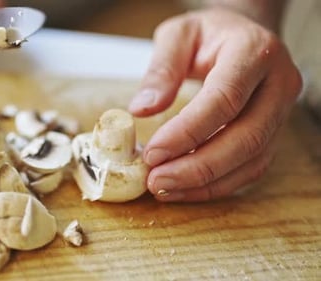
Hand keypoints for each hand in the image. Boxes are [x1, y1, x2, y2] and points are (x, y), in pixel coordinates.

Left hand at [128, 8, 301, 201]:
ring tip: (164, 188)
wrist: (242, 36)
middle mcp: (278, 84)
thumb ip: (161, 69)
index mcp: (254, 52)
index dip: (187, 132)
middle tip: (156, 180)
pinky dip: (217, 185)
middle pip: (245, 138)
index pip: (224, 99)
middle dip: (197, 168)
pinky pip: (251, 168)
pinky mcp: (274, 134)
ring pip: (252, 160)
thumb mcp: (178, 35)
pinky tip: (185, 189)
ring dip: (206, 183)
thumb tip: (141, 110)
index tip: (153, 153)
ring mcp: (282, 112)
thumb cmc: (208, 34)